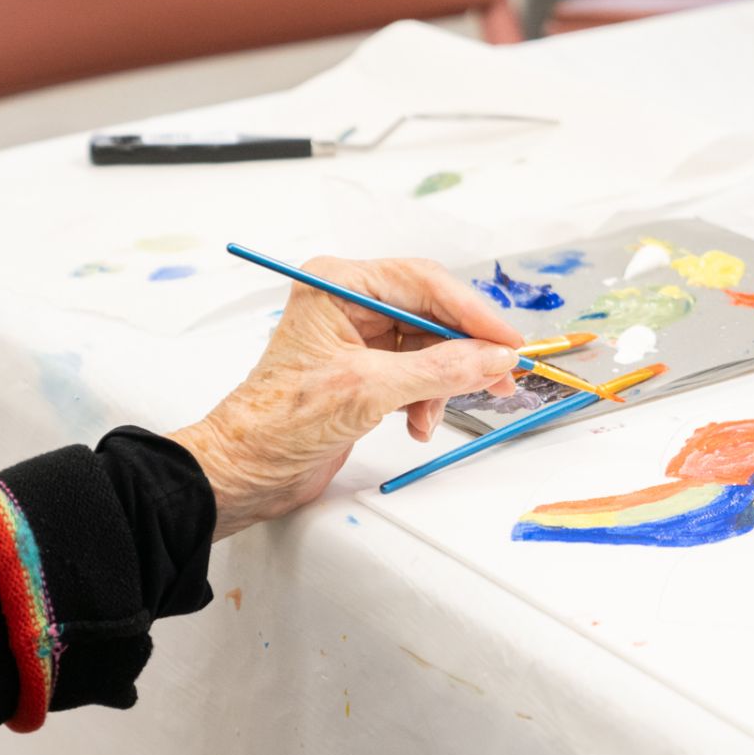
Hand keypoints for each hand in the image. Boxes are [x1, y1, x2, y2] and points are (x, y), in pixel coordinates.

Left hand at [171, 257, 522, 538]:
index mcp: (338, 285)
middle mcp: (348, 302)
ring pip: (429, 347)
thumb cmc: (279, 423)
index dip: (472, 312)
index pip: (423, 282)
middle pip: (431, 313)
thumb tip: (495, 358)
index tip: (508, 341)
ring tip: (432, 417)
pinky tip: (416, 425)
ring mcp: (356, 338)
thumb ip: (439, 370)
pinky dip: (426, 399)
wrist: (245, 472)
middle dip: (463, 351)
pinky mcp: (363, 372)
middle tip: (499, 378)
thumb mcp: (369, 391)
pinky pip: (416, 373)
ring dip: (441, 384)